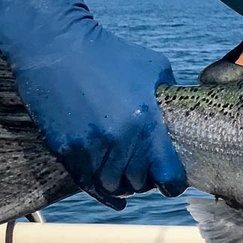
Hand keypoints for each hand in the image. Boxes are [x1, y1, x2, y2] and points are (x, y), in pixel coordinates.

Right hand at [0, 0, 186, 207]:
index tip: (175, 183)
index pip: (167, 175)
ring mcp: (88, 147)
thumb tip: (185, 111)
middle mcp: (117, 140)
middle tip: (149, 173)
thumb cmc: (111, 53)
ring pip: (113, 185)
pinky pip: (87, 183)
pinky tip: (113, 196)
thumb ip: (172, 94)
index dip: (174, 184)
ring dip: (124, 185)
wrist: (57, 46)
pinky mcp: (65, 148)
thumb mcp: (154, 67)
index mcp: (145, 123)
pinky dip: (102, 192)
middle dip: (147, 181)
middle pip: (139, 183)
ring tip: (129, 176)